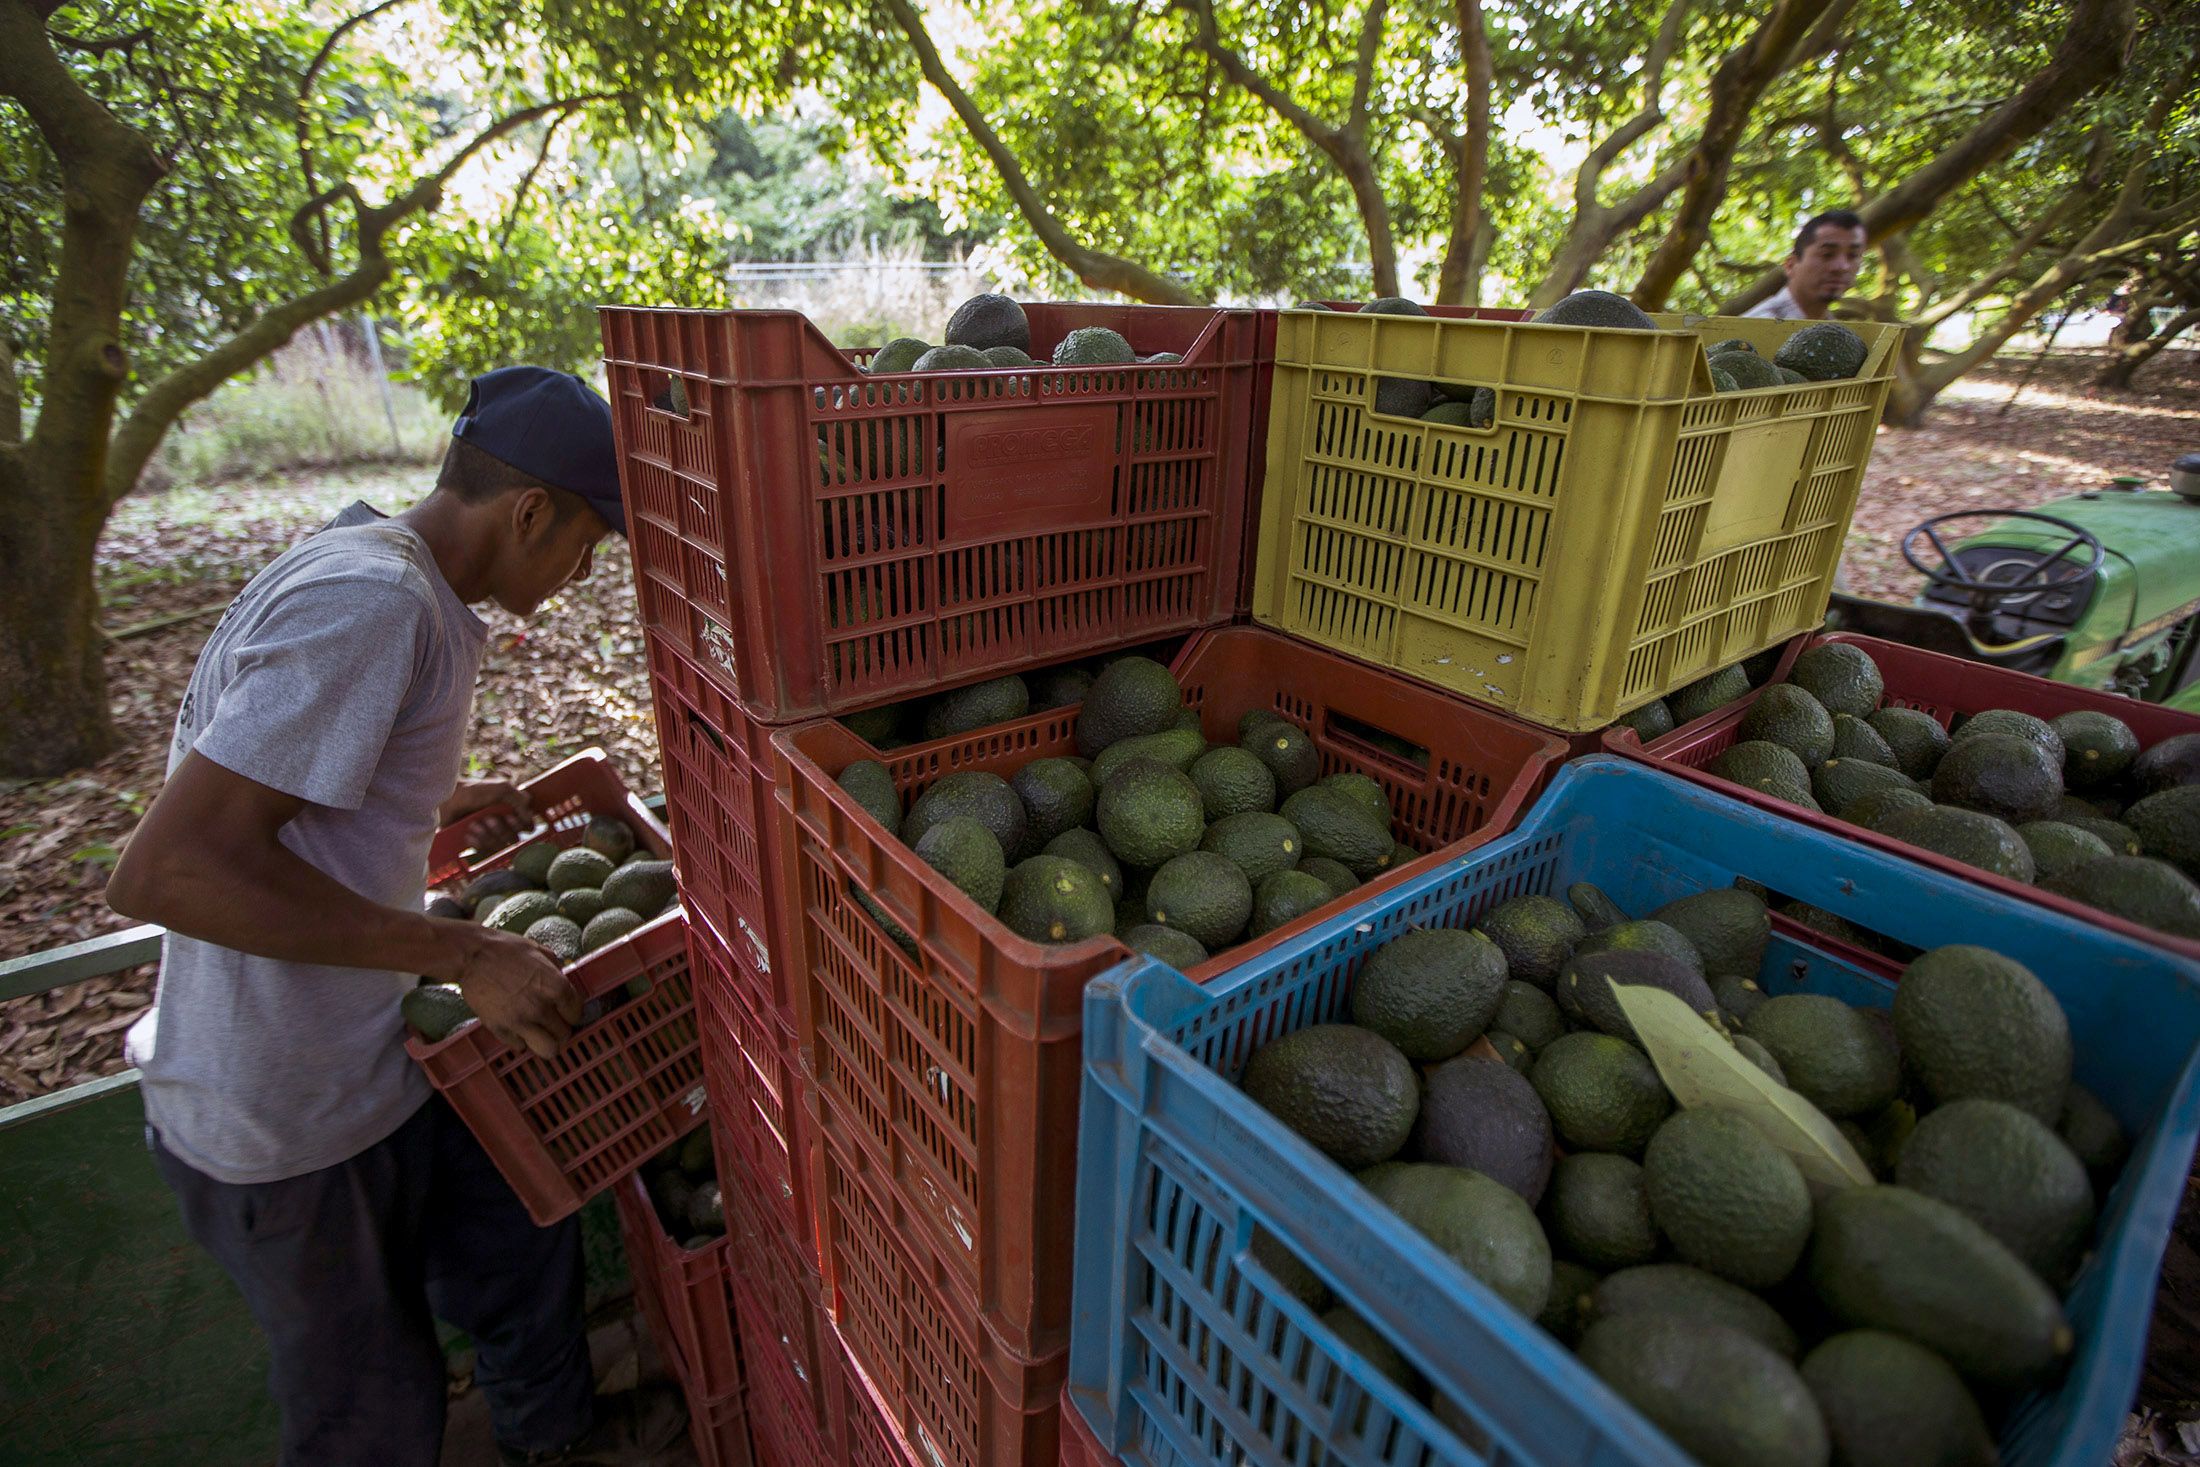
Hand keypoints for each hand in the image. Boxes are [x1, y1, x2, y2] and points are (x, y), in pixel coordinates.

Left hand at [441, 779, 533, 852]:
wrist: (447, 800)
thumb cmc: (473, 791)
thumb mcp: (501, 788)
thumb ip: (520, 799)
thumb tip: (530, 817)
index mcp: (511, 810)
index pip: (528, 826)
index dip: (522, 825)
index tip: (511, 817)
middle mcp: (503, 823)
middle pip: (514, 838)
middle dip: (500, 828)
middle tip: (488, 818)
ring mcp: (490, 834)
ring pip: (499, 845)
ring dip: (486, 834)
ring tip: (474, 823)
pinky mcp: (477, 843)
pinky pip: (483, 850)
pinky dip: (476, 840)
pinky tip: (468, 832)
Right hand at [448, 925, 582, 1059]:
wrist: (472, 956)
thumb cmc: (506, 949)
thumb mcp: (540, 952)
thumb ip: (557, 971)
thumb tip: (564, 983)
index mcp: (555, 987)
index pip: (577, 1014)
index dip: (572, 1012)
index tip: (566, 1011)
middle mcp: (541, 1008)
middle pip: (564, 1035)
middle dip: (560, 1029)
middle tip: (552, 1023)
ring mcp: (520, 1022)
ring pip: (548, 1050)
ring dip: (546, 1042)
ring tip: (539, 1033)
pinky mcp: (500, 1030)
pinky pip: (520, 1046)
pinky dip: (520, 1039)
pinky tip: (517, 1027)